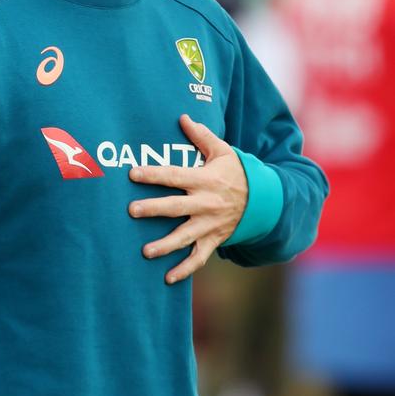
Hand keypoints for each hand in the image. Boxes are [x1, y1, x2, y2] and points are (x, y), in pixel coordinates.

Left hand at [128, 113, 247, 282]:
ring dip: (165, 245)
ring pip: (185, 236)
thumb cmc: (236, 172)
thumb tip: (182, 117)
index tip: (133, 173)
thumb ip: (201, 136)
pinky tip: (167, 278)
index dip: (154, 174)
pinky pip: (199, 258)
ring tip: (145, 252)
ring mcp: (210, 224)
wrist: (264, 200)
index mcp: (205, 180)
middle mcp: (206, 203)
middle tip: (132, 210)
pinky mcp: (214, 240)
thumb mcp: (223, 151)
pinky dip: (185, 269)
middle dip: (154, 209)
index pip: (175, 175)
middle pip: (176, 207)